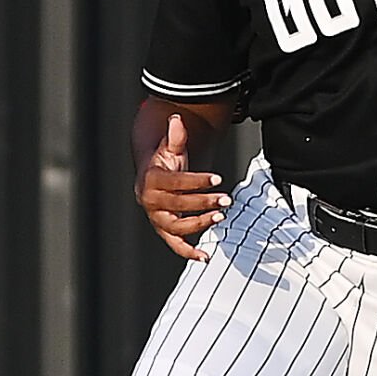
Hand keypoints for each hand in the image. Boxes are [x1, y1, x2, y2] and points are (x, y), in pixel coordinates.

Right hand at [134, 113, 230, 262]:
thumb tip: (177, 119)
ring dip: (199, 224)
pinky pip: (175, 245)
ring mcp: (157, 218)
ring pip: (176, 227)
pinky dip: (189, 252)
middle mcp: (150, 202)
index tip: (218, 179)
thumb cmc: (164, 163)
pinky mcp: (165, 231)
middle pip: (177, 205)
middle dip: (203, 203)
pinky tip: (204, 257)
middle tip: (226, 199)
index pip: (176, 183)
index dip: (197, 181)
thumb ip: (175, 136)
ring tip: (220, 217)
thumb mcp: (170, 148)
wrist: (152, 179)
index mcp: (151, 180)